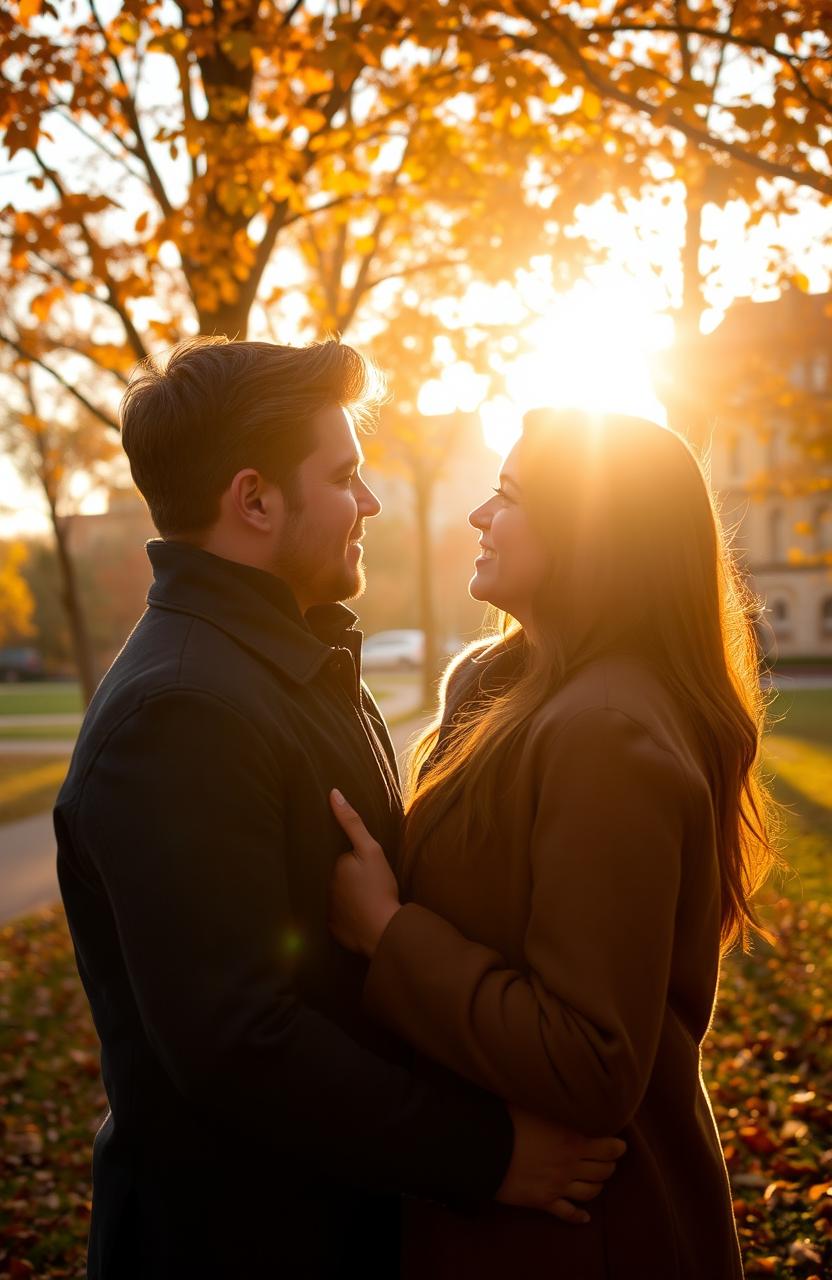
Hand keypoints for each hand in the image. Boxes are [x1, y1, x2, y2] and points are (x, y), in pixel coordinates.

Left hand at [327, 789, 400, 958]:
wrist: (383, 929)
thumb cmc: (379, 887)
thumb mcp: (371, 850)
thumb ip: (352, 823)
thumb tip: (333, 793)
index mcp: (334, 867)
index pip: (343, 860)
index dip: (356, 862)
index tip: (368, 871)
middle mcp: (325, 889)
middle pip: (340, 878)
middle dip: (351, 879)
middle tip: (370, 885)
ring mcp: (328, 911)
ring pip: (339, 898)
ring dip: (349, 898)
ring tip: (367, 901)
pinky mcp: (334, 930)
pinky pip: (341, 919)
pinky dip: (349, 917)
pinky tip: (361, 918)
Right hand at [496, 1104, 625, 1224]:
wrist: (485, 1149)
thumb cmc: (507, 1120)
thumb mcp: (534, 1102)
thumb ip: (552, 1098)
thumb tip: (557, 1083)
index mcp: (572, 1138)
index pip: (609, 1147)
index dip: (617, 1147)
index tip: (619, 1145)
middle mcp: (570, 1164)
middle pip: (603, 1171)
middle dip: (609, 1166)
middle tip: (607, 1160)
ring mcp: (558, 1185)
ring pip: (590, 1192)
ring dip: (598, 1186)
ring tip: (597, 1180)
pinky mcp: (543, 1200)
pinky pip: (567, 1213)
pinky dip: (579, 1216)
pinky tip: (585, 1217)